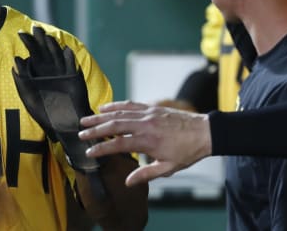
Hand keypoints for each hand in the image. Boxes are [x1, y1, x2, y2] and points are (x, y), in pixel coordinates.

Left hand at [12, 26, 103, 172]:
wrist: (64, 126)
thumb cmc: (45, 113)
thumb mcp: (28, 96)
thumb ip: (21, 80)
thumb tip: (15, 61)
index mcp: (39, 73)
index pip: (34, 53)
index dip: (29, 43)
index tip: (22, 33)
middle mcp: (51, 71)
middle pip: (46, 51)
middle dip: (41, 39)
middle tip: (35, 28)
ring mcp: (63, 73)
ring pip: (58, 55)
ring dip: (53, 46)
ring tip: (48, 37)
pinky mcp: (74, 79)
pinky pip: (72, 67)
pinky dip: (69, 59)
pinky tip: (66, 50)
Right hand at [78, 101, 211, 186]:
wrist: (205, 132)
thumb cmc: (188, 152)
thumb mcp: (168, 167)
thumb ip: (146, 173)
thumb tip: (127, 181)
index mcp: (148, 141)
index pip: (118, 144)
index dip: (102, 148)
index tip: (89, 152)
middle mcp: (145, 125)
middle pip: (114, 125)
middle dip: (95, 129)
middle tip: (80, 132)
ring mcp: (148, 114)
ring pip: (119, 113)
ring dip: (100, 116)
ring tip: (86, 119)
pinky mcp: (152, 107)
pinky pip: (130, 104)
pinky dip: (116, 105)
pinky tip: (104, 107)